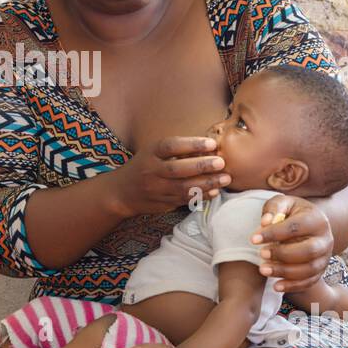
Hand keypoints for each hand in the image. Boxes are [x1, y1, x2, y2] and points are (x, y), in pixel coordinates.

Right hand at [107, 135, 230, 218]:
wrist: (122, 193)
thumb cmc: (144, 166)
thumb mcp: (152, 152)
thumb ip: (175, 150)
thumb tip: (208, 146)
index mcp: (150, 154)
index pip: (170, 146)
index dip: (191, 144)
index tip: (211, 143)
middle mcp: (151, 172)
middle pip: (177, 169)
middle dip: (202, 166)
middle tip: (222, 162)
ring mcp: (157, 190)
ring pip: (183, 188)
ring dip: (207, 183)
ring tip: (225, 178)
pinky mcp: (163, 204)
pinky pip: (185, 200)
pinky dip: (202, 196)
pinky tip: (215, 191)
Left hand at [250, 195, 332, 293]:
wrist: (308, 224)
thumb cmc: (291, 213)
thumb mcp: (283, 203)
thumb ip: (273, 208)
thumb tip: (265, 222)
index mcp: (317, 219)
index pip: (295, 228)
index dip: (273, 234)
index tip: (253, 239)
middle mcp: (325, 239)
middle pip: (308, 251)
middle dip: (282, 254)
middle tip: (261, 254)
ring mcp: (325, 257)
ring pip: (309, 269)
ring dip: (284, 272)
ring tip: (263, 269)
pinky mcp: (321, 271)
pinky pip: (309, 282)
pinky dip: (293, 286)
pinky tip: (276, 286)